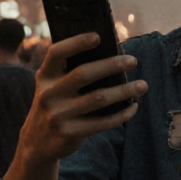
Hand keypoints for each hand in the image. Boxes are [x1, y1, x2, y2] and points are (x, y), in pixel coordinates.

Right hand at [20, 32, 146, 161]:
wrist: (38, 142)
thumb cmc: (56, 104)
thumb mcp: (53, 86)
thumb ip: (71, 71)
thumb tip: (114, 55)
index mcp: (45, 76)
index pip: (57, 53)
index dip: (76, 42)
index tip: (98, 36)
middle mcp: (48, 94)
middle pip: (83, 74)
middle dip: (112, 65)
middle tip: (133, 61)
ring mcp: (58, 115)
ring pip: (98, 98)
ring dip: (124, 91)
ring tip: (142, 85)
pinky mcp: (69, 133)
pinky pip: (102, 122)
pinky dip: (122, 114)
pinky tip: (133, 107)